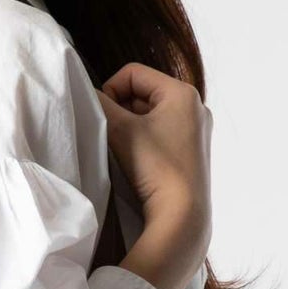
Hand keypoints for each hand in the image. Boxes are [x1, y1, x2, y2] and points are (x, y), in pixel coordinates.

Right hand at [97, 63, 212, 288]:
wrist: (182, 215)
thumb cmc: (155, 167)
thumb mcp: (121, 131)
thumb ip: (101, 105)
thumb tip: (88, 94)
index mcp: (182, 92)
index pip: (133, 73)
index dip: (110, 90)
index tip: (102, 117)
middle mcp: (196, 107)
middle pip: (144, 94)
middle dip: (122, 111)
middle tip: (111, 135)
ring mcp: (198, 131)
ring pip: (152, 116)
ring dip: (132, 128)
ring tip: (124, 151)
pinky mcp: (195, 154)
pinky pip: (163, 135)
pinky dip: (146, 142)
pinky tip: (140, 162)